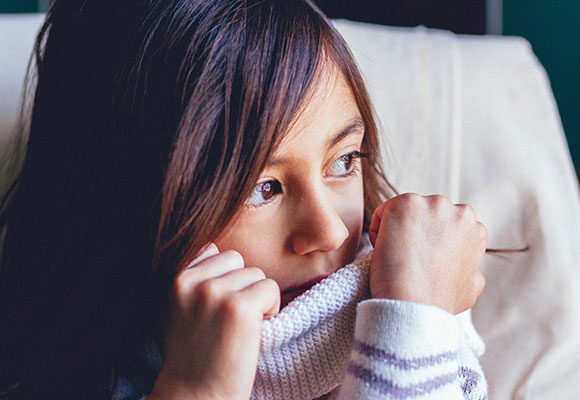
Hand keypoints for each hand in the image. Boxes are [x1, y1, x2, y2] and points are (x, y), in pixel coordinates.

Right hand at [150, 244, 279, 399]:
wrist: (195, 396)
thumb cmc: (191, 356)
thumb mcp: (177, 309)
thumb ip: (193, 280)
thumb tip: (215, 250)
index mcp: (176, 279)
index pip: (212, 250)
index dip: (223, 275)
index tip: (219, 304)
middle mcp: (193, 282)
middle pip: (236, 259)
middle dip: (241, 284)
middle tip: (231, 318)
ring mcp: (215, 293)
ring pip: (255, 274)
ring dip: (256, 298)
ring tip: (240, 327)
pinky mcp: (239, 307)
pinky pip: (270, 288)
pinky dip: (271, 309)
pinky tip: (253, 331)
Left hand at [368, 193, 486, 313]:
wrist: (414, 304)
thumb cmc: (438, 302)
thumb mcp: (471, 286)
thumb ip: (472, 268)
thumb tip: (470, 267)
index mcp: (475, 229)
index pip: (445, 225)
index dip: (429, 245)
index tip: (421, 262)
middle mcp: (459, 211)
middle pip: (426, 214)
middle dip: (415, 232)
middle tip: (407, 259)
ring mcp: (432, 204)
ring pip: (406, 212)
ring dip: (398, 230)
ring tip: (397, 257)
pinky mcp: (406, 203)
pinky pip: (383, 212)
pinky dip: (379, 231)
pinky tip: (385, 251)